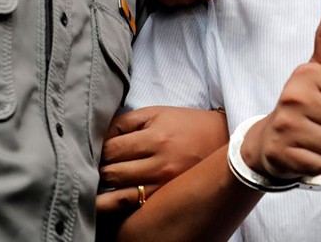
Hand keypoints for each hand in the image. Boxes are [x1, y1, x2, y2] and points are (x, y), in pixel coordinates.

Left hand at [96, 106, 229, 212]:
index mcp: (156, 138)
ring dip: (103, 189)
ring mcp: (164, 186)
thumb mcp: (156, 113)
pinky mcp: (166, 199)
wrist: (222, 141)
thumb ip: (124, 122)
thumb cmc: (186, 124)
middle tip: (97, 164)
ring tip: (101, 181)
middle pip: (111, 173)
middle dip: (99, 168)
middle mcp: (160, 165)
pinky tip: (109, 198)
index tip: (98, 147)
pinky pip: (132, 207)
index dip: (98, 148)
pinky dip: (115, 205)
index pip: (110, 148)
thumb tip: (98, 138)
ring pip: (117, 195)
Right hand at [241, 0, 320, 179]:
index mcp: (307, 74)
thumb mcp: (315, 69)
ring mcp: (287, 126)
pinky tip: (304, 153)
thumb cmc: (300, 102)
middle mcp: (295, 97)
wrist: (266, 140)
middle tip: (320, 123)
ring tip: (313, 138)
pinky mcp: (284, 154)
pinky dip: (318, 163)